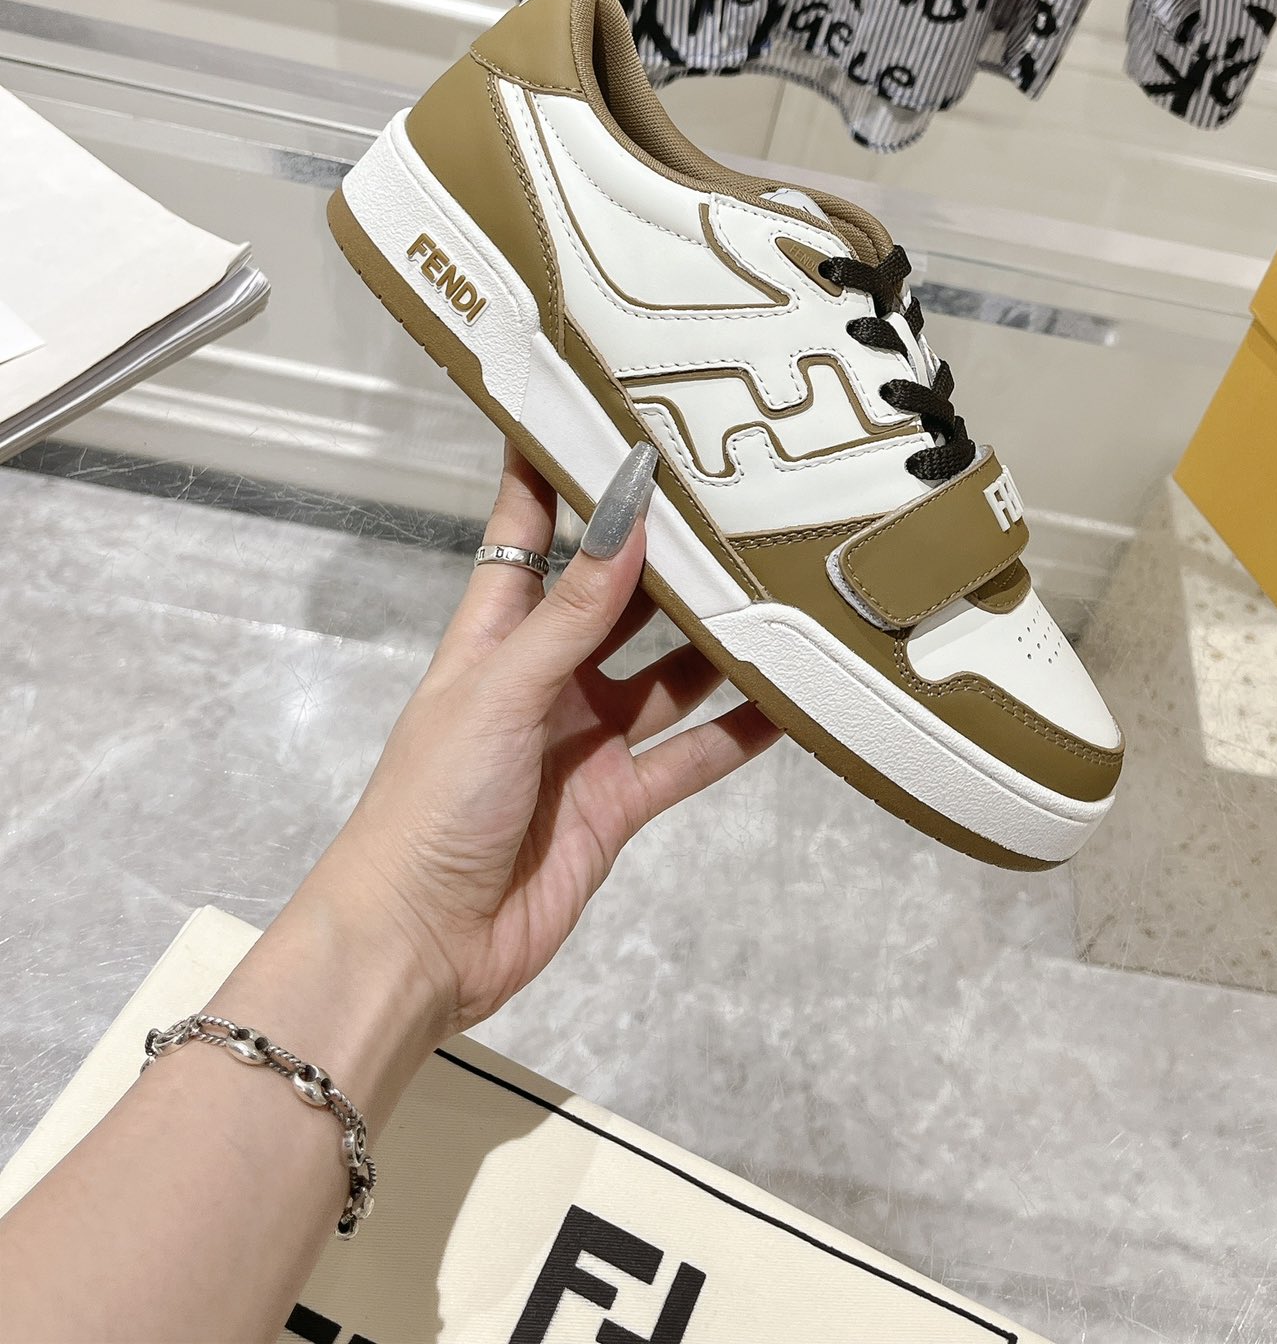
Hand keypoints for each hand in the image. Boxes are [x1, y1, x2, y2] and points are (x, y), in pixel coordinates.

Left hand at [313, 440, 778, 1033]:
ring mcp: (587, 737)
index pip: (525, 531)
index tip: (594, 402)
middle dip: (666, 554)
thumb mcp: (499, 692)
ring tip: (782, 585)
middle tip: (737, 494)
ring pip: (665, 672)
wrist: (420, 943)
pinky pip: (690, 754)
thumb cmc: (433, 800)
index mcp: (494, 634)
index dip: (553, 471)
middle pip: (615, 598)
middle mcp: (545, 675)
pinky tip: (789, 700)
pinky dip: (738, 731)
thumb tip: (630, 516)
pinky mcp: (621, 800)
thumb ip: (572, 615)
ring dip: (714, 640)